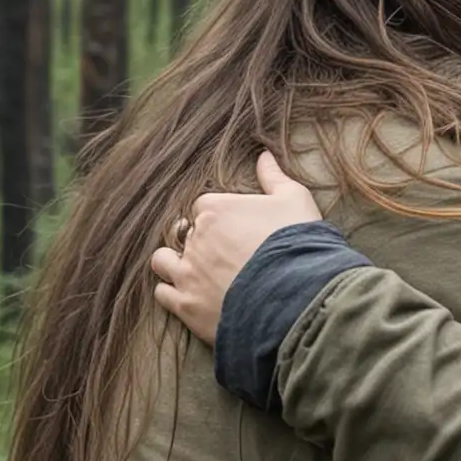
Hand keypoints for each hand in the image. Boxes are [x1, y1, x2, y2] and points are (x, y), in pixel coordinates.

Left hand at [150, 151, 322, 345]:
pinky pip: (163, 294)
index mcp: (216, 209)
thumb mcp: (295, 200)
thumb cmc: (297, 243)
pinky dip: (173, 292)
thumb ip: (274, 177)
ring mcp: (188, 273)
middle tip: (222, 253)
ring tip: (195, 271)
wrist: (297, 295)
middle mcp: (195, 239)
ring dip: (174, 263)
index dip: (218, 218)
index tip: (234, 229)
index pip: (203, 206)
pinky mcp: (187, 305)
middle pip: (184, 233)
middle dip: (199, 241)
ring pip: (163, 261)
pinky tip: (191, 295)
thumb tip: (263, 156)